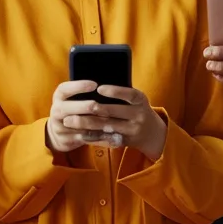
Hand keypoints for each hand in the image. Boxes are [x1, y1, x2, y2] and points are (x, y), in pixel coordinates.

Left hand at [47, 82, 167, 158]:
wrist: (153, 133)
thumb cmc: (136, 109)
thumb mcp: (134, 100)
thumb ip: (119, 93)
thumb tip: (93, 82)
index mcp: (140, 100)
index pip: (129, 94)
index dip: (115, 91)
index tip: (99, 88)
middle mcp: (139, 115)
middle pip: (113, 112)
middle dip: (90, 110)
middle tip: (72, 108)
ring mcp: (133, 130)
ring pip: (106, 126)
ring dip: (86, 124)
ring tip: (69, 121)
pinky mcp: (127, 141)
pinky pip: (107, 138)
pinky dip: (92, 136)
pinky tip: (78, 133)